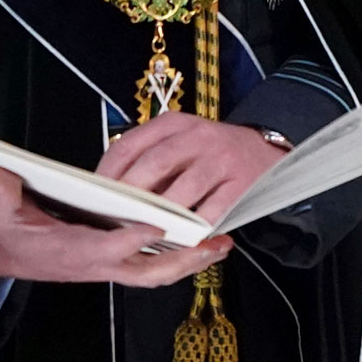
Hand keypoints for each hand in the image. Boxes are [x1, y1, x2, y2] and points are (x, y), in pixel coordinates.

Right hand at [0, 169, 232, 285]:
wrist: (3, 255)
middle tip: (213, 244)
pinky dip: (180, 259)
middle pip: (147, 272)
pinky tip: (201, 243)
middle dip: (183, 262)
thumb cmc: (5, 233)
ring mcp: (108, 265)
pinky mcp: (114, 261)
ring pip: (157, 272)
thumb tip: (4, 178)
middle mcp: (96, 263)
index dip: (132, 239)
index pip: (106, 248)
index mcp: (71, 251)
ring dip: (190, 262)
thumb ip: (2, 196)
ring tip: (221, 245)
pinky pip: (154, 265)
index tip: (158, 227)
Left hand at [93, 113, 286, 226]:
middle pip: (155, 164)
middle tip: (116, 216)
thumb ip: (150, 158)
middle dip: (131, 194)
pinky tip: (183, 237)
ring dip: (162, 215)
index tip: (98, 194)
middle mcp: (197, 137)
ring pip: (183, 190)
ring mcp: (220, 160)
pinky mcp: (240, 183)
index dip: (110, 171)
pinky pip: (212, 210)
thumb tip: (113, 190)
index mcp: (173, 124)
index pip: (131, 144)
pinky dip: (195, 228)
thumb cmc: (212, 149)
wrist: (263, 148)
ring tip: (146, 230)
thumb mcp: (180, 140)